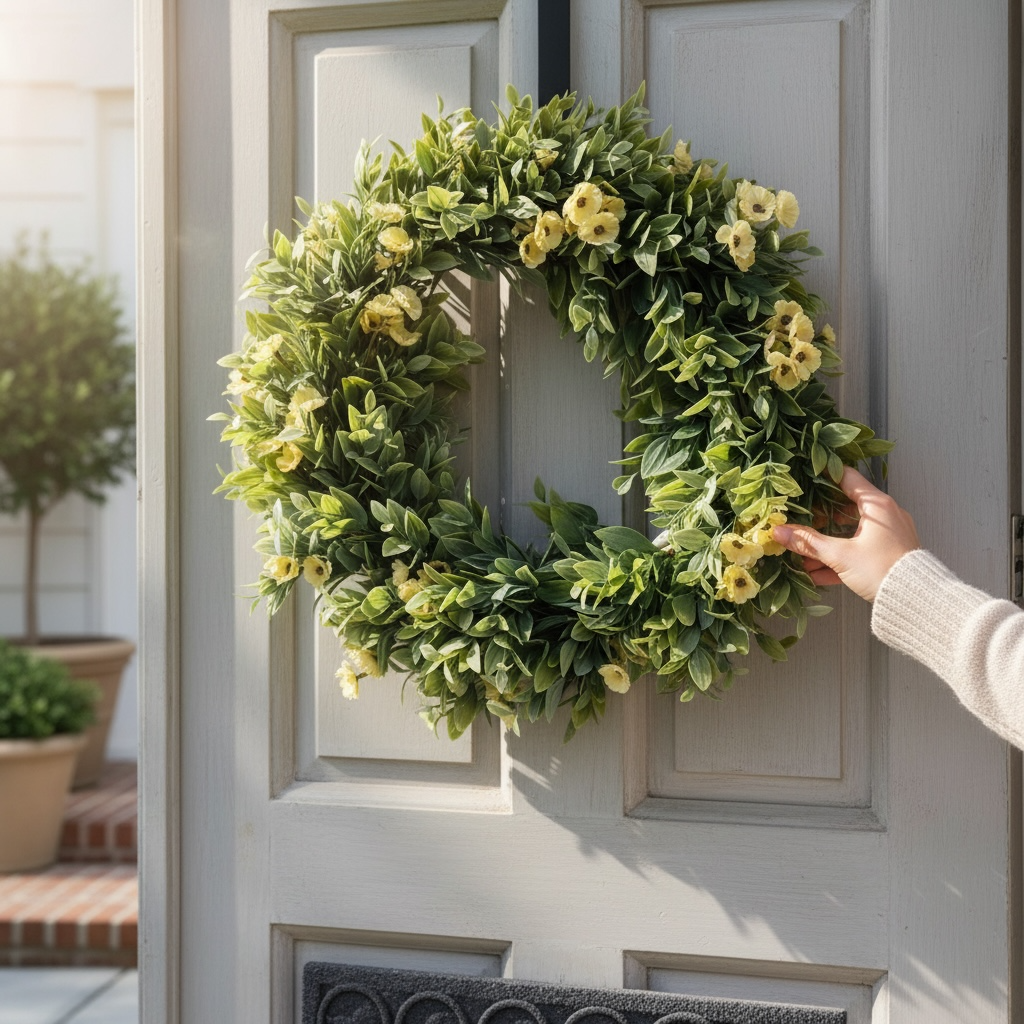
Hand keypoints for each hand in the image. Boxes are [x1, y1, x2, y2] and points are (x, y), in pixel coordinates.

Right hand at [772, 467, 919, 601]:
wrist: (915, 601)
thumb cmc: (881, 569)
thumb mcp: (840, 555)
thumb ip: (808, 543)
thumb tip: (779, 532)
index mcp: (877, 506)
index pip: (846, 479)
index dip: (824, 476)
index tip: (804, 477)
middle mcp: (885, 516)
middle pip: (844, 508)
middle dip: (818, 519)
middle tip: (796, 522)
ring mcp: (887, 536)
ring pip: (849, 532)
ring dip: (826, 543)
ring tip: (802, 554)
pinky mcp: (887, 554)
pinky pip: (858, 550)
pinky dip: (839, 558)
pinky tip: (817, 572)